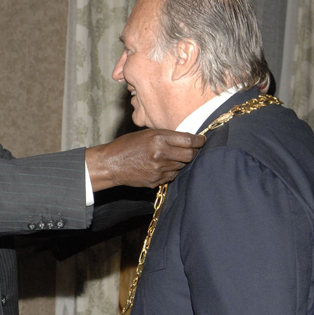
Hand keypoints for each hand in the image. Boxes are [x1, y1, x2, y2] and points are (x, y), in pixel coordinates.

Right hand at [85, 130, 205, 191]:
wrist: (111, 164)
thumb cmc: (128, 145)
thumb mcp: (146, 134)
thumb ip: (166, 136)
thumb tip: (186, 137)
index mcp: (158, 138)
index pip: (188, 140)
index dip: (199, 140)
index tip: (202, 140)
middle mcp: (160, 154)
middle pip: (190, 155)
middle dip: (194, 152)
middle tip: (194, 150)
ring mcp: (158, 169)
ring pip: (182, 166)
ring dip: (182, 162)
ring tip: (174, 157)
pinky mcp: (156, 181)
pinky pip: (172, 176)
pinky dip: (172, 171)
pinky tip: (165, 166)